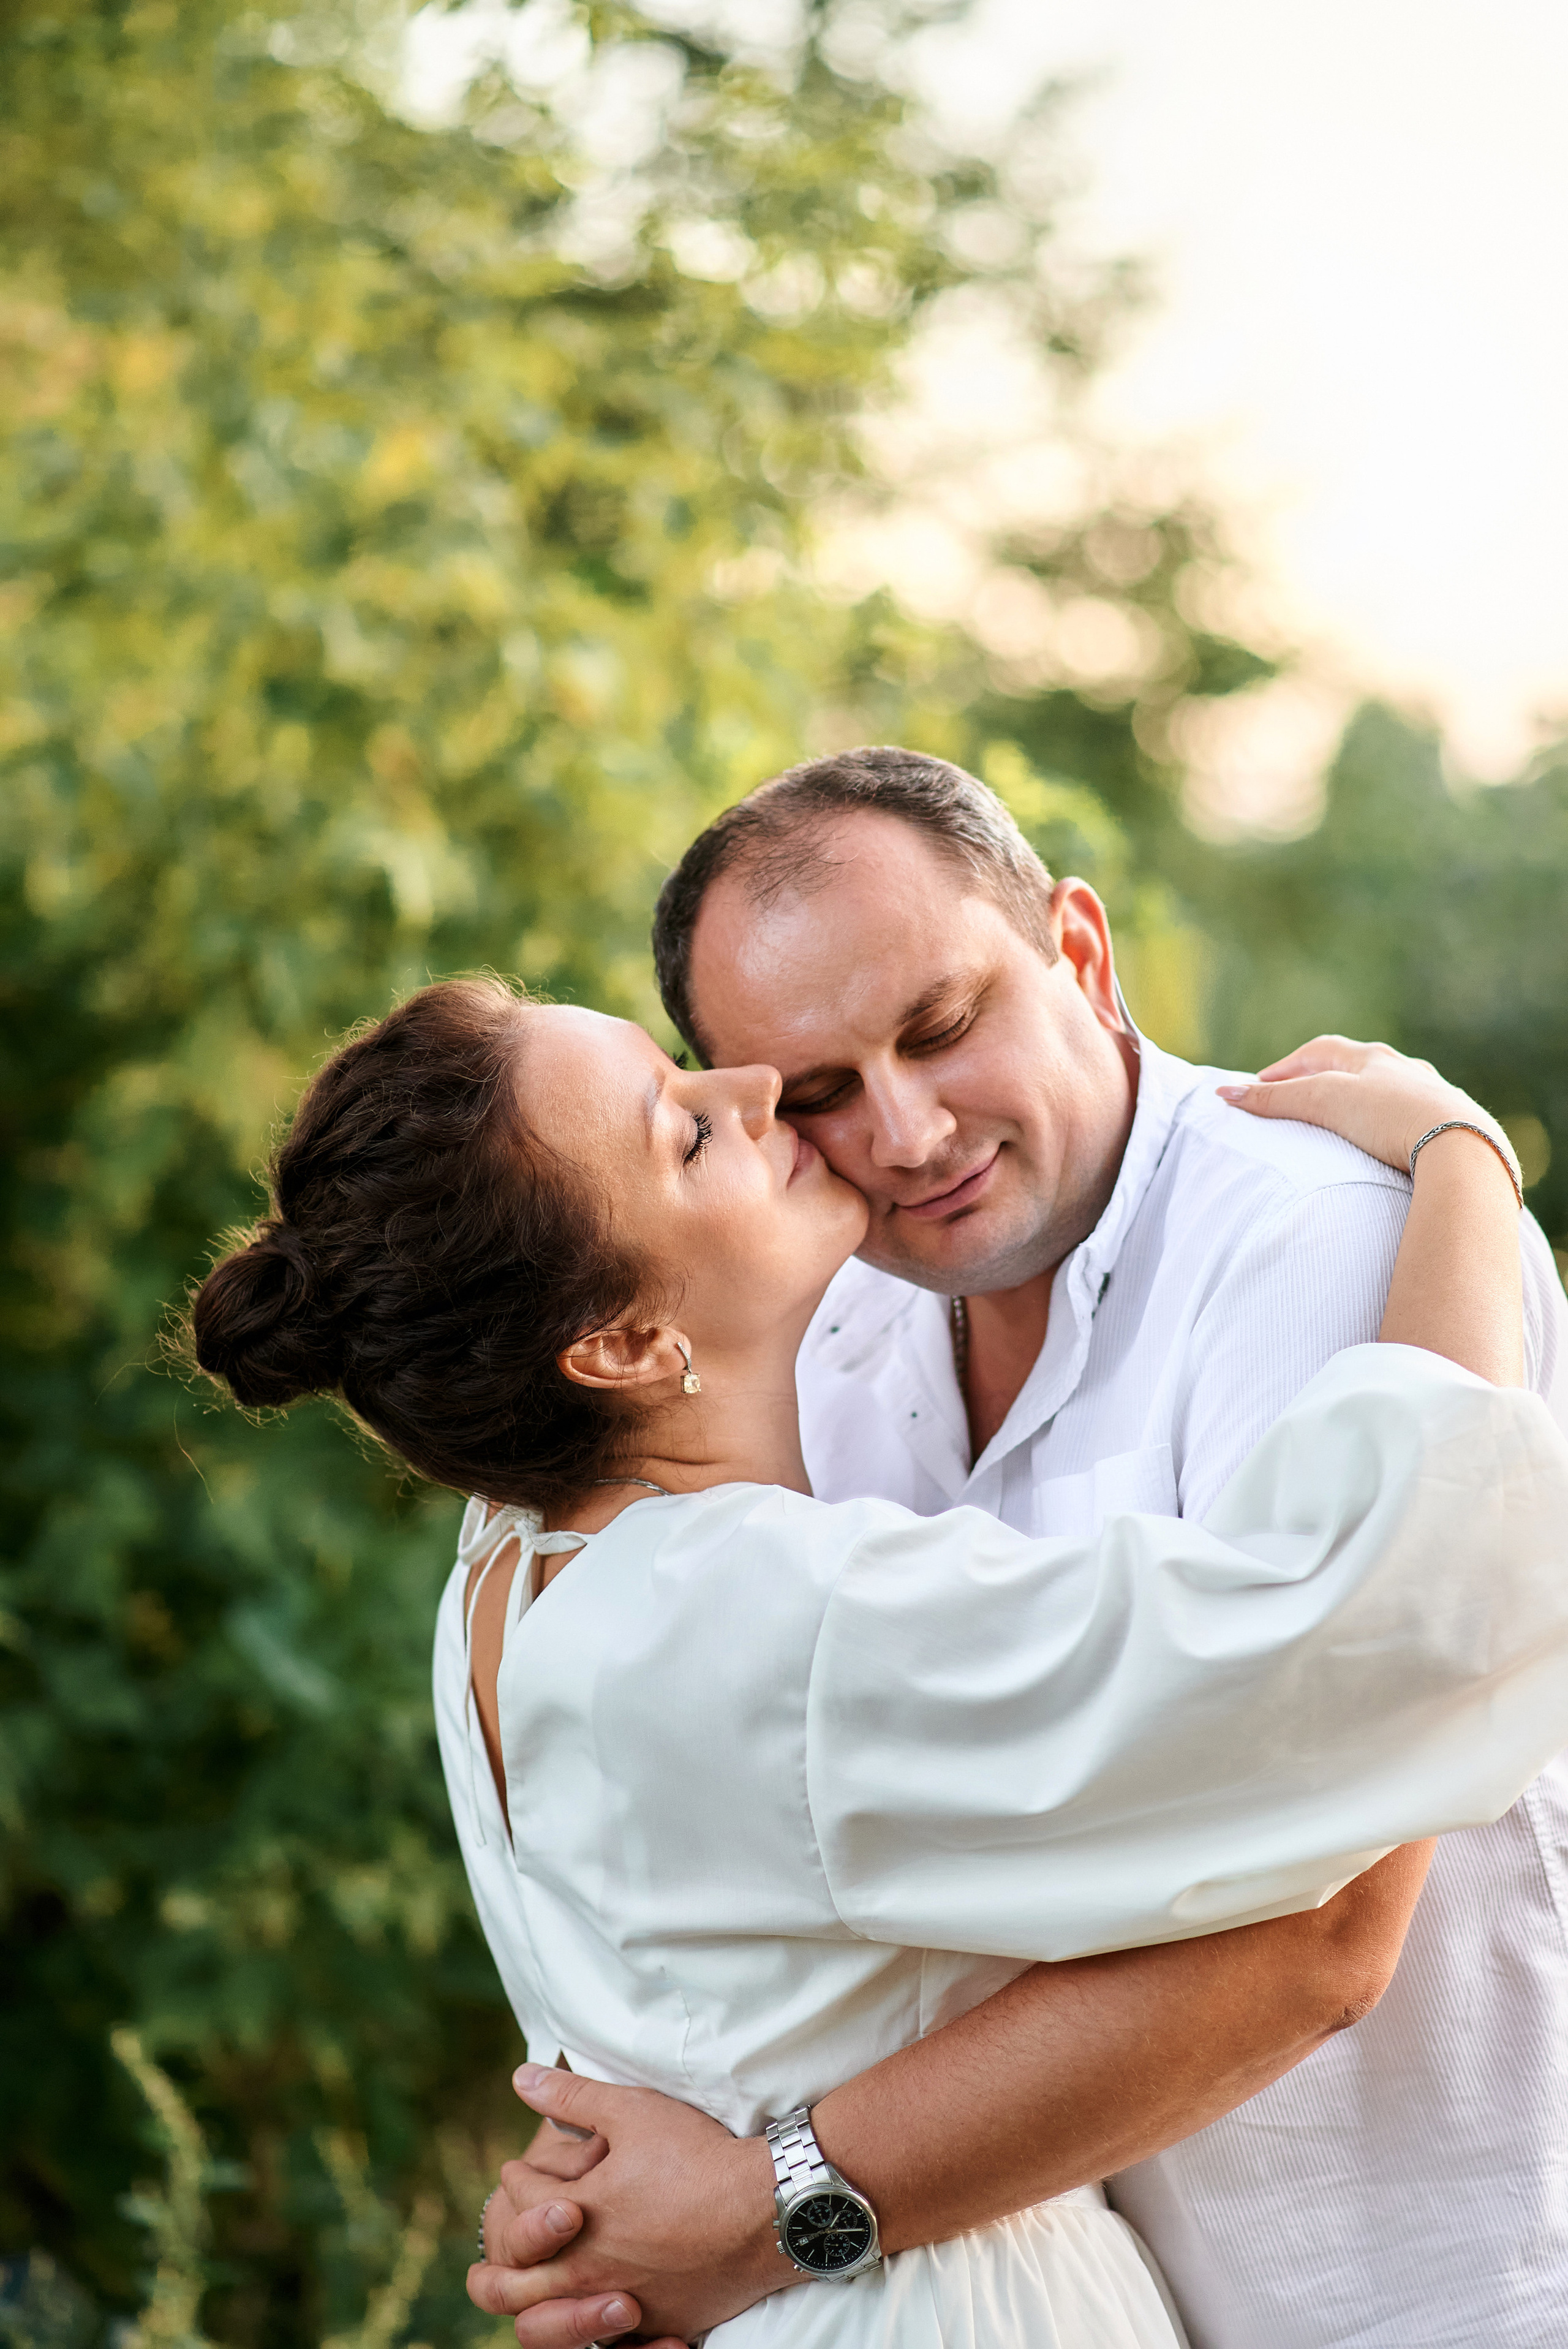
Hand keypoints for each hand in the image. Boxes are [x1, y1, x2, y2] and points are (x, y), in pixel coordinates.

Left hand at [467, 2063, 787, 2346]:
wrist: (764, 2209)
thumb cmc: (697, 2155)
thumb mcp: (631, 2110)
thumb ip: (572, 2097)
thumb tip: (521, 2078)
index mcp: (574, 2218)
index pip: (522, 2200)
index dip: (517, 2177)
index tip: (518, 2168)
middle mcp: (589, 2271)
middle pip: (516, 2281)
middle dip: (503, 2256)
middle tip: (507, 2238)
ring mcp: (624, 2305)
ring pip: (555, 2326)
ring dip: (541, 2304)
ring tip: (546, 2284)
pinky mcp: (661, 2324)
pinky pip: (615, 2346)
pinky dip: (600, 2334)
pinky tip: (606, 2316)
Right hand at [1218, 1035, 1512, 1184]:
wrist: (1463, 1148)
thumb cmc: (1391, 1118)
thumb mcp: (1323, 1103)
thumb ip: (1275, 1100)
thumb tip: (1223, 1094)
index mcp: (1372, 1058)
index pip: (1320, 1052)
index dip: (1286, 1068)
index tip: (1262, 1086)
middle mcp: (1406, 1070)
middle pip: (1357, 1067)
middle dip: (1326, 1080)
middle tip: (1301, 1100)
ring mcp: (1434, 1097)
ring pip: (1393, 1092)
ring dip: (1365, 1103)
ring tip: (1347, 1124)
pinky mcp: (1455, 1127)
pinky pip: (1418, 1120)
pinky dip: (1397, 1127)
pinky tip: (1394, 1145)